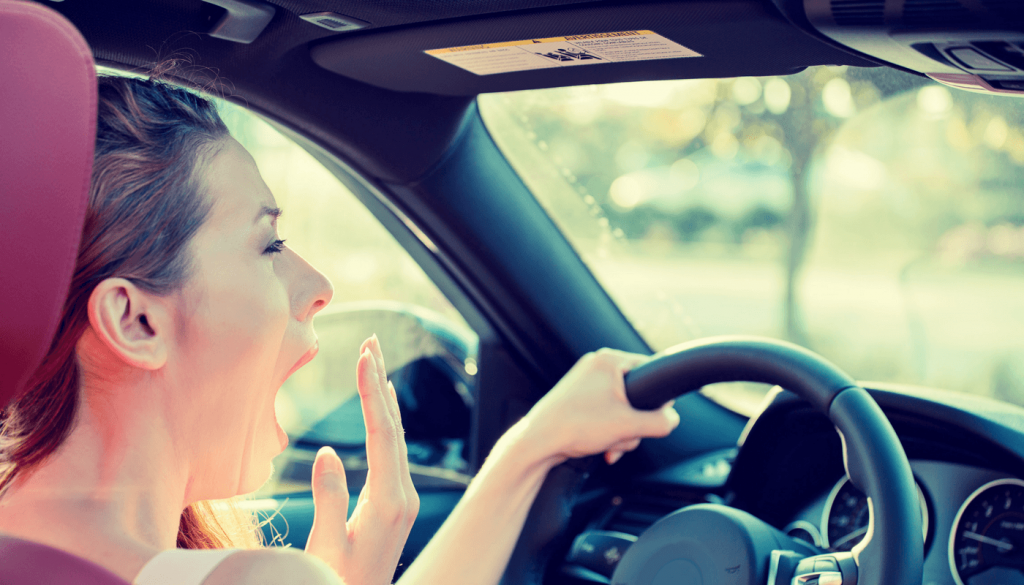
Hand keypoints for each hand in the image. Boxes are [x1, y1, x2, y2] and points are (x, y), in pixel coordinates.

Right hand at [305, 335, 419, 583]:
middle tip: (371, 342)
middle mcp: (403, 495)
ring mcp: (402, 499)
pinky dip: (386, 420)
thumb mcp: (326, 546)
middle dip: (380, 381)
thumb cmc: (337, 584)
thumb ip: (329, 498)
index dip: (371, 393)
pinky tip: (383, 406)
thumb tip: (327, 453)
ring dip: (384, 397)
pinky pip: (392, 450)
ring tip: (374, 361)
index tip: (363, 357)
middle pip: (393, 427)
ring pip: (395, 436)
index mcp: (389, 502)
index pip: (381, 434)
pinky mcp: (395, 504)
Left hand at [520, 349, 679, 466]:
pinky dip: (608, 433)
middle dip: (633, 425)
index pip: (651, 371)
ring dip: (620, 433)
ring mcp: (585, 383)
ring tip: (607, 444)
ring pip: (621, 410)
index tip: (652, 418)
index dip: (657, 399)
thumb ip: (660, 422)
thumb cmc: (576, 426)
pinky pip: (605, 415)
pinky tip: (603, 448)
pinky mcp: (578, 401)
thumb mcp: (629, 426)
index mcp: (608, 360)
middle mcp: (595, 366)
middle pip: (637, 396)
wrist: (538, 442)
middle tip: (622, 436)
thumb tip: (672, 420)